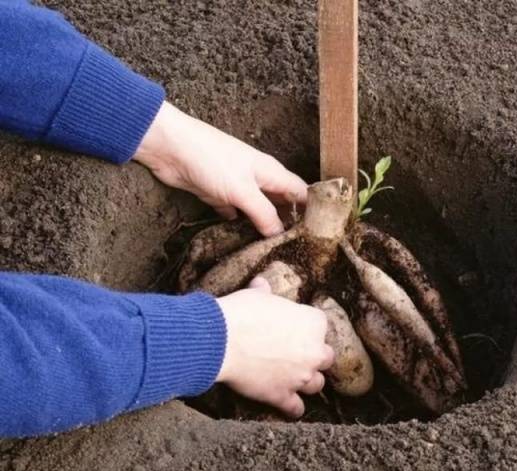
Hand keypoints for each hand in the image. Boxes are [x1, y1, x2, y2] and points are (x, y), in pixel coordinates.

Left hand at [134, 102, 306, 235]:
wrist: (170, 148)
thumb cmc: (211, 160)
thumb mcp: (243, 190)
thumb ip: (263, 213)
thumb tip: (280, 235)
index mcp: (271, 172)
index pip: (301, 192)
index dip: (313, 210)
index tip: (321, 235)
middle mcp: (258, 179)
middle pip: (281, 203)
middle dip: (289, 223)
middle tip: (298, 250)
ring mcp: (238, 187)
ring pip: (258, 210)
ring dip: (263, 227)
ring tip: (274, 251)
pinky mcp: (218, 195)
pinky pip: (235, 213)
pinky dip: (239, 225)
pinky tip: (243, 242)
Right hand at [216, 278, 333, 417]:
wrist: (222, 339)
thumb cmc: (242, 312)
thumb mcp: (257, 296)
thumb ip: (265, 292)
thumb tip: (260, 283)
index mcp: (313, 323)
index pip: (320, 325)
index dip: (306, 327)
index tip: (294, 329)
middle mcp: (314, 351)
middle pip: (325, 357)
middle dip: (313, 356)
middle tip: (297, 354)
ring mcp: (300, 376)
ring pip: (316, 384)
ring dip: (307, 381)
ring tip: (295, 379)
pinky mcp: (282, 395)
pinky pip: (296, 408)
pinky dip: (293, 408)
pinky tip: (290, 406)